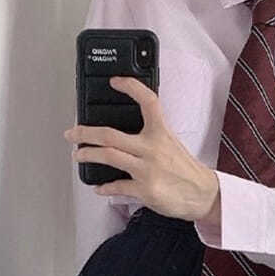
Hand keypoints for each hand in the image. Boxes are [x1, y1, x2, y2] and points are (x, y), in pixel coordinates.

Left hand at [63, 76, 219, 222]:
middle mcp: (152, 148)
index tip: (115, 81)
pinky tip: (99, 187)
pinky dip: (105, 187)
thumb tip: (124, 136)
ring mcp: (147, 170)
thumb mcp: (171, 144)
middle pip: (110, 135)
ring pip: (108, 156)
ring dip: (87, 154)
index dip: (131, 87)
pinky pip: (117, 186)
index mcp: (161, 133)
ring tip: (78, 154)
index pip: (147, 101)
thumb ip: (151, 136)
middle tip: (72, 133)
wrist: (202, 194)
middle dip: (85, 132)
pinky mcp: (145, 190)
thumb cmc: (185, 170)